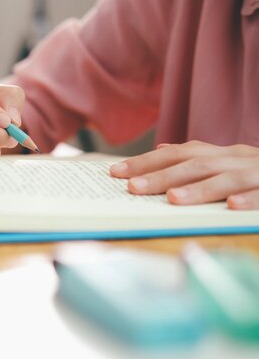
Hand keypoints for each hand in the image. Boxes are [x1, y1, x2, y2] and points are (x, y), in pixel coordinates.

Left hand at [110, 141, 258, 208]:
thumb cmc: (257, 174)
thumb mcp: (226, 163)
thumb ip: (197, 158)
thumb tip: (161, 150)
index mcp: (221, 154)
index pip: (177, 154)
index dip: (145, 162)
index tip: (114, 172)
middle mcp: (238, 159)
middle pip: (196, 165)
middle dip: (162, 176)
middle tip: (132, 188)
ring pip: (228, 179)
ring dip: (199, 189)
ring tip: (172, 200)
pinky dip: (250, 201)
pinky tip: (231, 208)